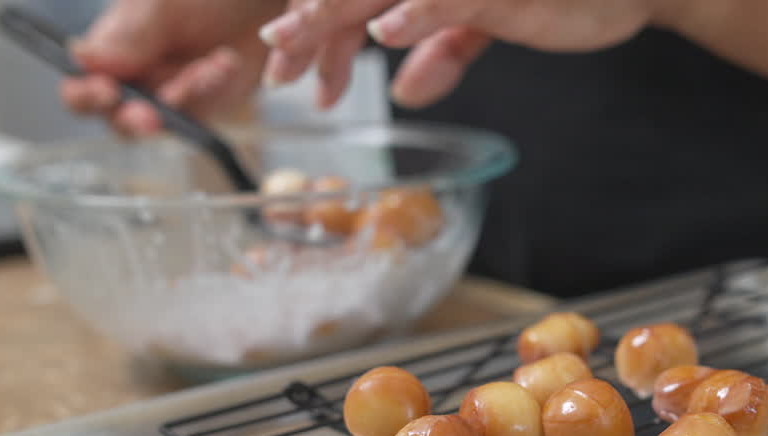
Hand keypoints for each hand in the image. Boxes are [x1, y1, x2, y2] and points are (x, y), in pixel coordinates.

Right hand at [62, 0, 283, 135]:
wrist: (254, 3)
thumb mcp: (162, 7)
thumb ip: (129, 38)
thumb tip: (80, 57)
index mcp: (110, 52)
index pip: (80, 89)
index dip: (86, 97)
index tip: (107, 91)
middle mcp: (136, 81)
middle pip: (120, 120)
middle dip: (135, 119)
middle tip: (151, 115)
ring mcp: (171, 98)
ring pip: (168, 121)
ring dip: (188, 95)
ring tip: (212, 62)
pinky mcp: (206, 108)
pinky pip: (205, 116)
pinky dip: (214, 91)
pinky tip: (226, 62)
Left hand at [259, 0, 663, 108]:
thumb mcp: (493, 22)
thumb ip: (446, 46)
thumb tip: (406, 91)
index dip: (317, 26)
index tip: (289, 68)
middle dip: (308, 25)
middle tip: (274, 64)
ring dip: (333, 15)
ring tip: (292, 46)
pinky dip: (416, 13)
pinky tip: (384, 31)